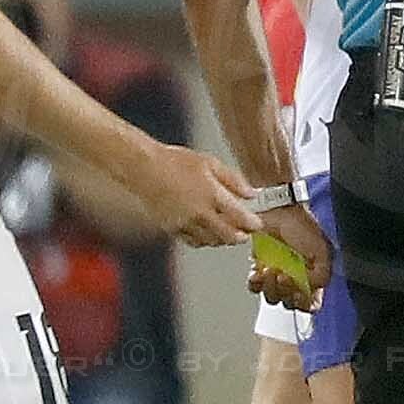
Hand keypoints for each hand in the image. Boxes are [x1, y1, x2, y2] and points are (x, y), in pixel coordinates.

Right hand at [132, 144, 266, 251]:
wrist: (144, 169)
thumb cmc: (175, 162)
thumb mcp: (211, 163)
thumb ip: (234, 180)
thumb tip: (251, 194)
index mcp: (212, 195)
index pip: (240, 217)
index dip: (253, 224)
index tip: (258, 224)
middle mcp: (199, 213)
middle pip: (228, 235)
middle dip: (241, 237)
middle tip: (246, 234)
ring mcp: (185, 223)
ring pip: (211, 241)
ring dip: (223, 240)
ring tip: (229, 234)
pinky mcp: (172, 228)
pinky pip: (193, 241)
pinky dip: (205, 241)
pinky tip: (208, 234)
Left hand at [248, 196, 333, 310]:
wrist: (277, 210)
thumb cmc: (301, 225)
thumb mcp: (322, 251)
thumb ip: (322, 275)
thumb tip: (312, 290)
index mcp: (315, 276)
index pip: (311, 303)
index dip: (304, 302)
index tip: (298, 290)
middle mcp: (297, 278)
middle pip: (289, 303)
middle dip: (284, 292)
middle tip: (284, 276)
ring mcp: (278, 274)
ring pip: (272, 297)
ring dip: (270, 287)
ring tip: (271, 270)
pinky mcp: (260, 268)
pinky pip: (255, 287)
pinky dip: (255, 283)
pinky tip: (259, 272)